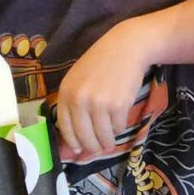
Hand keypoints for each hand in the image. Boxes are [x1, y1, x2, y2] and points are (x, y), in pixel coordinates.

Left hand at [55, 20, 150, 159]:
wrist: (127, 46)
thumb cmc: (102, 62)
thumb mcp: (79, 79)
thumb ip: (73, 104)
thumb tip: (74, 142)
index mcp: (66, 93)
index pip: (65, 129)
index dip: (73, 142)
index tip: (80, 148)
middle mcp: (79, 100)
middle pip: (84, 137)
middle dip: (92, 146)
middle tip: (99, 147)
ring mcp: (99, 103)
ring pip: (102, 136)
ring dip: (107, 142)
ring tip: (110, 140)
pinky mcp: (118, 105)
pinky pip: (118, 127)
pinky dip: (119, 127)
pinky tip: (119, 119)